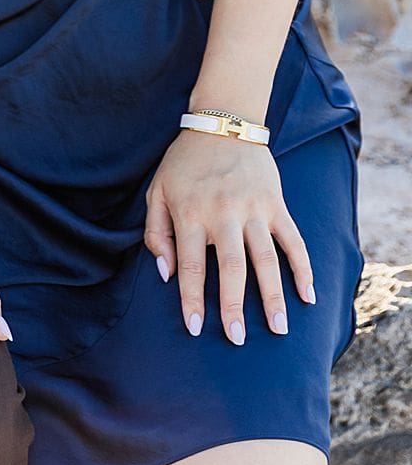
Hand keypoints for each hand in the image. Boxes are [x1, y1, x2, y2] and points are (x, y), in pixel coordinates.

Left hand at [144, 131, 315, 343]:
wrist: (223, 125)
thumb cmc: (184, 164)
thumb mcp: (157, 191)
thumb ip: (155, 232)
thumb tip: (163, 273)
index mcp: (190, 212)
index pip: (189, 265)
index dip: (191, 299)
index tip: (195, 329)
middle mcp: (223, 213)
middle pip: (230, 268)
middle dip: (234, 307)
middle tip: (237, 339)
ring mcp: (253, 209)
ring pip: (266, 260)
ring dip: (273, 297)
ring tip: (279, 329)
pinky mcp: (276, 204)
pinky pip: (293, 241)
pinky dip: (303, 268)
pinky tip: (308, 295)